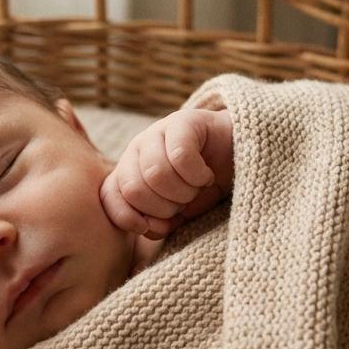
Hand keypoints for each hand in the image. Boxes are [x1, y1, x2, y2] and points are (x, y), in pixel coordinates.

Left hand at [101, 107, 232, 239]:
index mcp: (129, 171)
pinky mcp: (183, 122)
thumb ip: (157, 224)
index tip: (157, 226)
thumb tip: (145, 226)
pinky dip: (198, 175)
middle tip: (186, 201)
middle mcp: (137, 149)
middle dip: (164, 207)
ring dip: (184, 191)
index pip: (109, 196)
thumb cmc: (204, 188)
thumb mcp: (178, 214)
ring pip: (155, 174)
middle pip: (134, 189)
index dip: (129, 218)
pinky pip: (179, 157)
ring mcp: (157, 132)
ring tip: (198, 187)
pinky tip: (207, 175)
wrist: (239, 159)